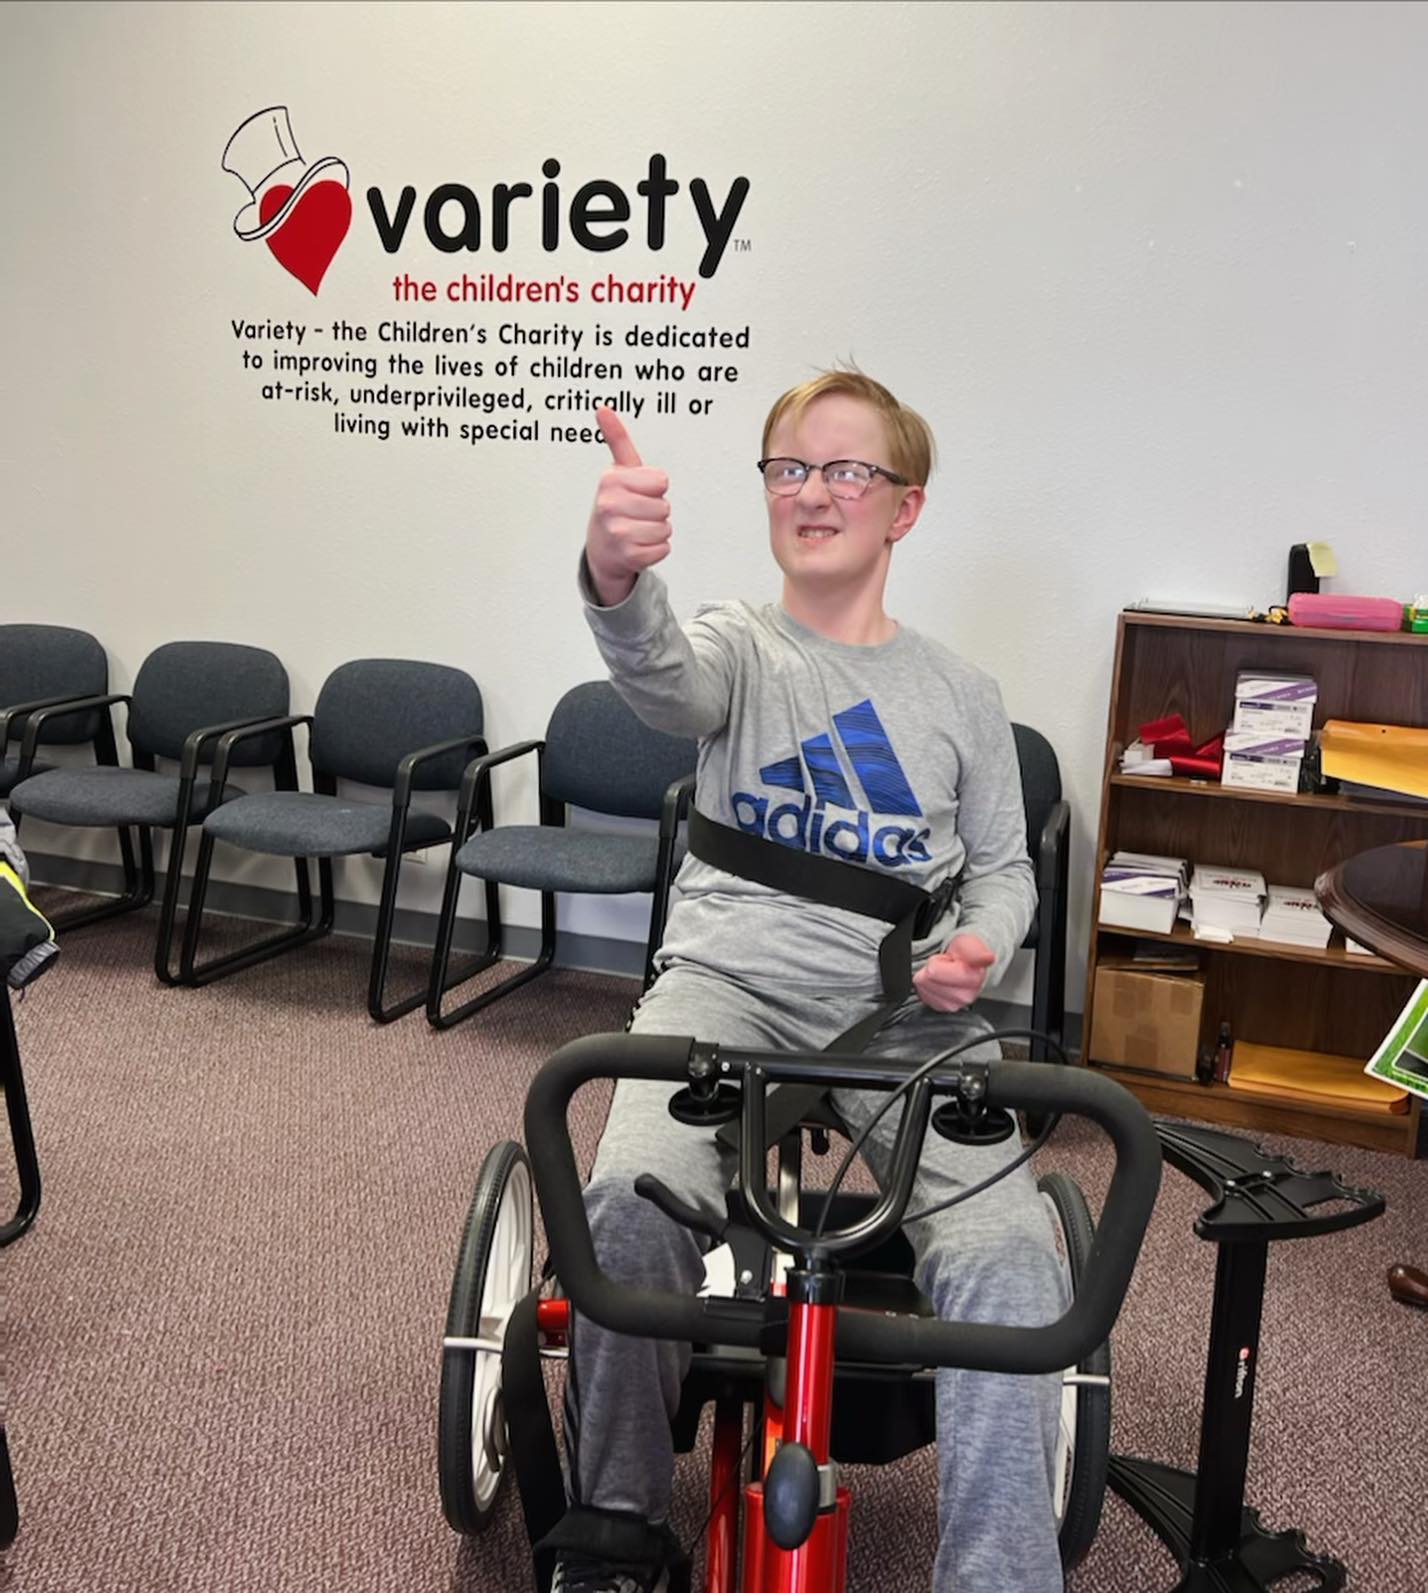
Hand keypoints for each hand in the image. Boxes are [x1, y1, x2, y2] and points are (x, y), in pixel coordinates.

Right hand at [585, 406, 672, 605]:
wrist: (601, 549)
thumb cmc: (615, 505)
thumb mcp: (617, 471)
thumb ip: (617, 439)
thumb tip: (603, 408)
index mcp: (610, 481)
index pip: (661, 481)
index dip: (654, 487)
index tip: (637, 492)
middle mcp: (610, 505)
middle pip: (665, 506)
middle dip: (657, 511)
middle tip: (637, 514)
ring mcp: (618, 533)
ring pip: (666, 528)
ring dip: (657, 531)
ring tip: (637, 529)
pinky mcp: (628, 556)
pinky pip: (664, 548)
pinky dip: (656, 549)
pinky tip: (639, 546)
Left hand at [913, 932, 996, 1012]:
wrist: (966, 963)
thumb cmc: (966, 953)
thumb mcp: (970, 944)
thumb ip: (978, 952)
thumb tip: (989, 958)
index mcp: (974, 979)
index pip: (934, 971)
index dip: (938, 961)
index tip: (950, 959)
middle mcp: (966, 996)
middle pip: (927, 978)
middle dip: (933, 967)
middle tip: (947, 965)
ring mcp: (955, 1005)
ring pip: (924, 987)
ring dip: (930, 977)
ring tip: (944, 972)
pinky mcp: (943, 1008)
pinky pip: (924, 995)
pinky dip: (928, 986)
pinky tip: (941, 981)